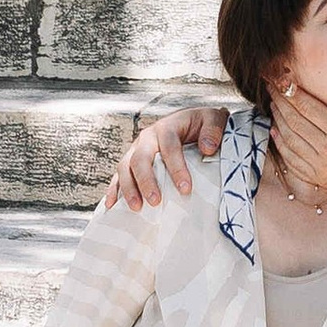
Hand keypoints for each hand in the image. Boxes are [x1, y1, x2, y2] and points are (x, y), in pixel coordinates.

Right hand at [102, 104, 221, 209]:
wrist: (192, 123)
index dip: (176, 167)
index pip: (169, 146)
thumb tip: (207, 148)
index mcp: (167, 126)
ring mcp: (137, 149)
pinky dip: (114, 190)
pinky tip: (113, 206)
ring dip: (129, 188)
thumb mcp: (213, 119)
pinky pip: (118, 176)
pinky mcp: (131, 161)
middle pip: (141, 158)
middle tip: (155, 201)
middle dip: (146, 181)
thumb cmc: (202, 125)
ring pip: (125, 167)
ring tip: (137, 207)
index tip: (186, 188)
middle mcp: (148, 137)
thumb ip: (213, 130)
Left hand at [274, 80, 326, 208]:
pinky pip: (292, 161)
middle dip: (280, 101)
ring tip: (273, 103)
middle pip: (294, 121)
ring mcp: (321, 167)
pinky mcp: (320, 178)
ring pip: (290, 140)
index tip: (281, 78)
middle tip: (271, 86)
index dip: (291, 91)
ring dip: (278, 120)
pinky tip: (276, 132)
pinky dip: (280, 145)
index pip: (307, 108)